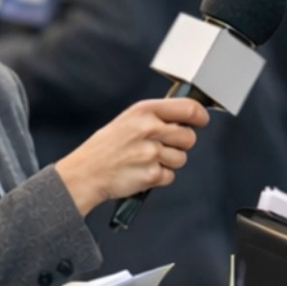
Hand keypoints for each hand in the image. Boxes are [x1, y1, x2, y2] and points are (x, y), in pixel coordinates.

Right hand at [55, 98, 209, 215]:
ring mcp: (151, 153)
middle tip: (162, 146)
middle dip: (180, 144)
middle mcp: (149, 129)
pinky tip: (142, 171)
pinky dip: (158, 177)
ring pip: (181, 159)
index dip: (200, 116)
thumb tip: (185, 118)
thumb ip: (156, 117)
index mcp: (144, 111)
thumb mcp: (128, 119)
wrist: (85, 172)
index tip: (201, 120)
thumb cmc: (106, 147)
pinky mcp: (151, 175)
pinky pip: (169, 176)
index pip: (188, 108)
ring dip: (168, 162)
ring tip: (146, 160)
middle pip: (189, 137)